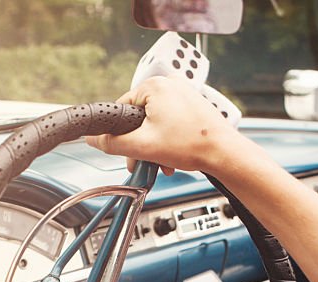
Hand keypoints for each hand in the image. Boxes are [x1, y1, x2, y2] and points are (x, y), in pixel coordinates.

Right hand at [86, 76, 242, 174]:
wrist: (224, 153)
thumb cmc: (192, 145)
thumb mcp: (142, 146)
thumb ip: (112, 143)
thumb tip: (93, 139)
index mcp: (154, 86)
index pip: (122, 108)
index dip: (121, 133)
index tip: (126, 148)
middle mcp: (169, 84)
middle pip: (140, 117)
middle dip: (140, 142)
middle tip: (144, 160)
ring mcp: (183, 93)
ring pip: (155, 121)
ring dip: (154, 144)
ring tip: (162, 160)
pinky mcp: (193, 105)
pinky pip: (170, 122)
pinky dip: (168, 139)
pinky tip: (173, 154)